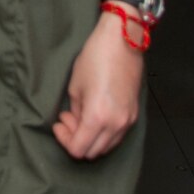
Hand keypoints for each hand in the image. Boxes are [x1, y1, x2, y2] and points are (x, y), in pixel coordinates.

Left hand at [53, 9, 143, 159]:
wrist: (122, 41)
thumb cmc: (95, 58)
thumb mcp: (76, 86)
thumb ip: (75, 112)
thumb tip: (75, 123)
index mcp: (97, 117)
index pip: (79, 149)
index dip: (64, 140)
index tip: (58, 123)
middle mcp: (116, 124)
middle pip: (93, 152)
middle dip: (76, 140)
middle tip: (67, 119)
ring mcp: (128, 121)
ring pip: (107, 147)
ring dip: (91, 138)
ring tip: (79, 115)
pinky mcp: (134, 115)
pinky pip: (117, 136)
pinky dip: (103, 132)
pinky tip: (94, 114)